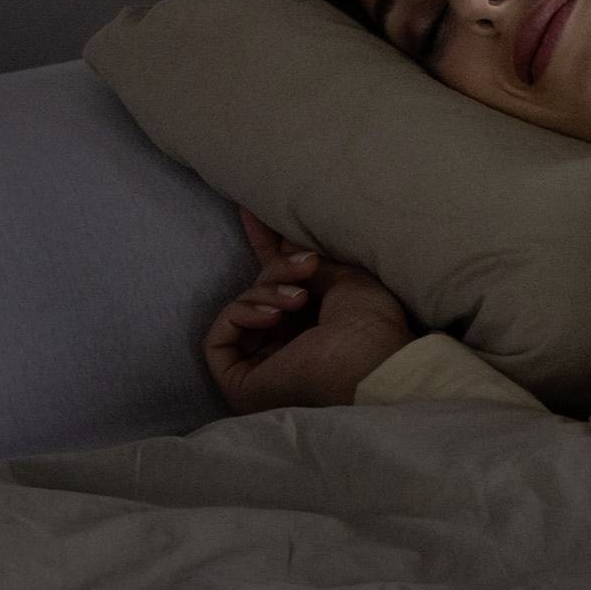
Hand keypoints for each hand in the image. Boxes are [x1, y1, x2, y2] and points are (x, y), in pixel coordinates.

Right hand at [202, 204, 414, 412]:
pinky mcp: (240, 381)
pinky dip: (241, 314)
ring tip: (300, 299)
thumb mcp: (344, 278)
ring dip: (266, 292)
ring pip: (239, 308)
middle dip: (277, 270)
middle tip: (307, 264)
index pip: (277, 282)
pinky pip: (219, 337)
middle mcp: (285, 344)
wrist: (370, 364)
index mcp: (313, 322)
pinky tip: (273, 317)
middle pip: (258, 289)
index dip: (264, 246)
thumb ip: (308, 263)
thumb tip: (285, 239)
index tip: (251, 208)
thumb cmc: (371, 324)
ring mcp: (261, 364)